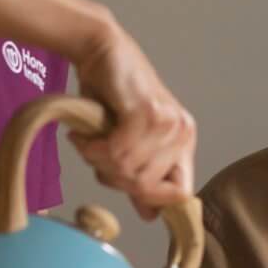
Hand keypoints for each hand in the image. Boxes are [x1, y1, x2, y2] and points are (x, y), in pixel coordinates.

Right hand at [67, 17, 195, 217]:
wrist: (101, 52)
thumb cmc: (111, 96)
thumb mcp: (128, 142)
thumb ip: (140, 176)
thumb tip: (150, 215)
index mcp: (183, 142)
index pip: (180, 194)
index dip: (152, 199)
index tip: (123, 185)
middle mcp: (182, 133)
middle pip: (145, 187)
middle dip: (113, 177)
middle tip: (96, 153)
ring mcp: (167, 122)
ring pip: (128, 171)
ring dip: (98, 160)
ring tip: (89, 139)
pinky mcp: (146, 112)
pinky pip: (117, 153)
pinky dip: (93, 148)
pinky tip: (84, 134)